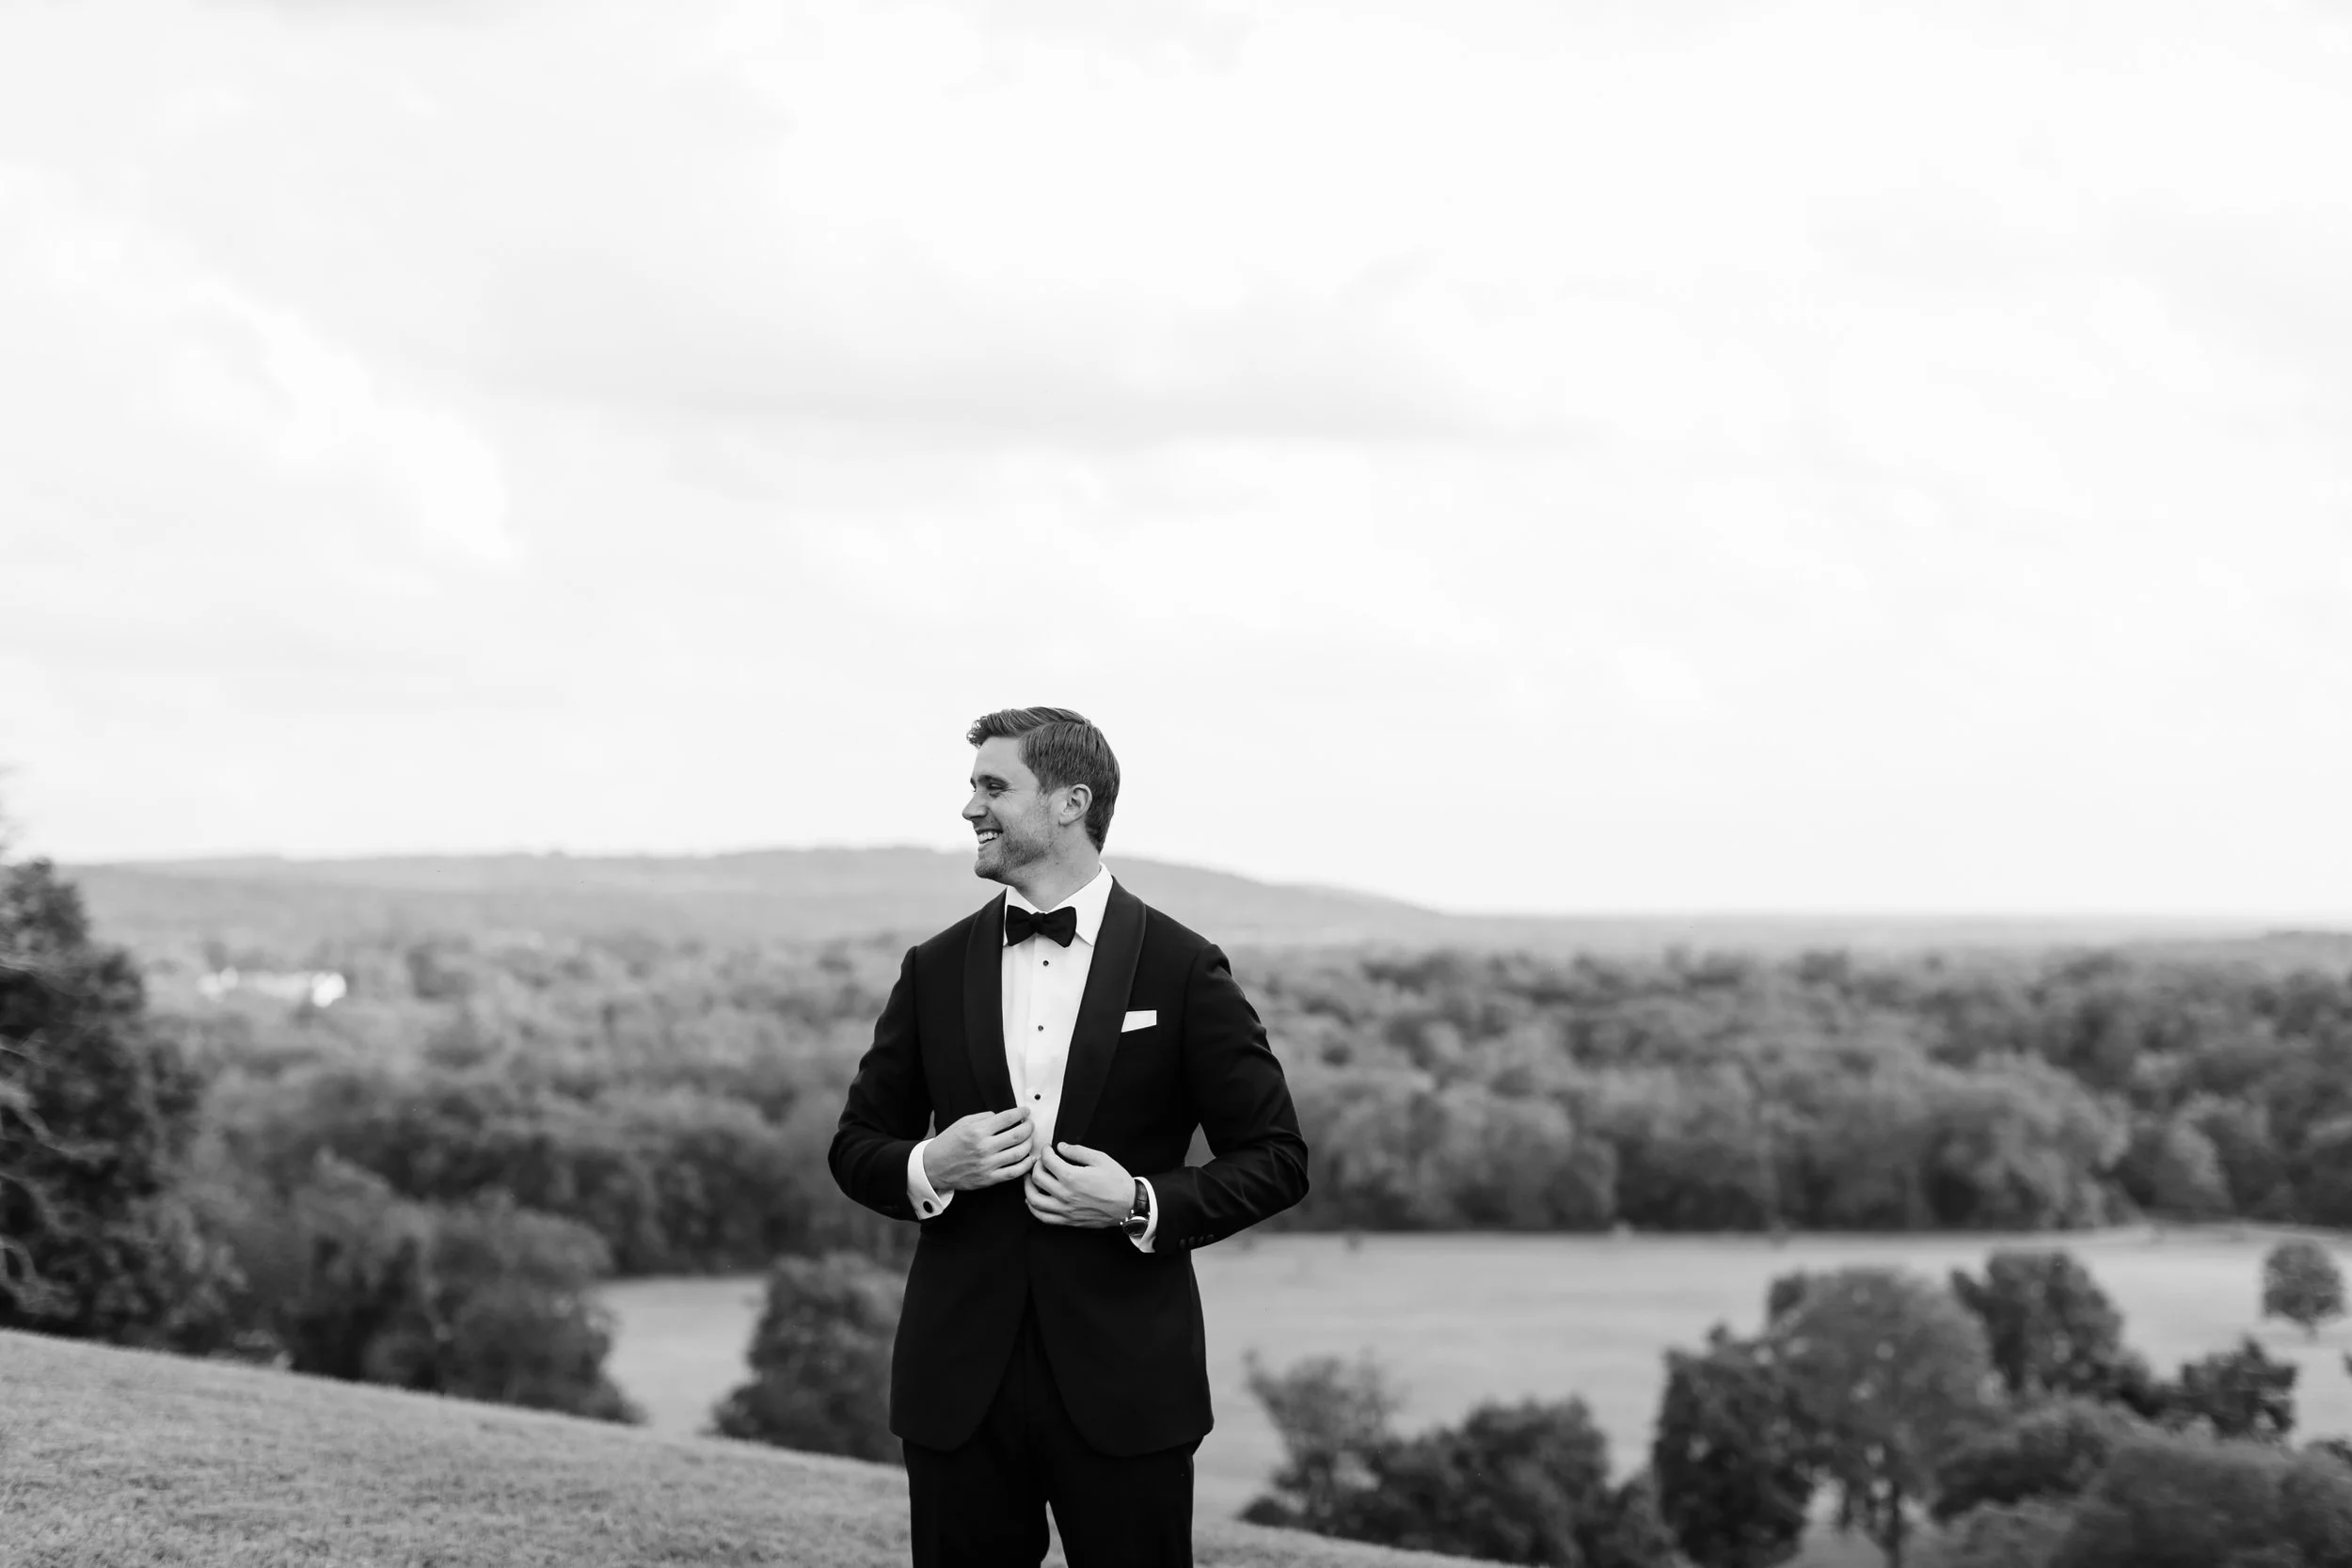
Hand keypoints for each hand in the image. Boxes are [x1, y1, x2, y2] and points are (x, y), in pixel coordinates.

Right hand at [923, 1108, 1037, 1192]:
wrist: (933, 1166)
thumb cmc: (948, 1143)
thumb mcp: (962, 1122)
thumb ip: (984, 1117)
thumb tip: (1003, 1116)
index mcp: (977, 1131)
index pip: (1007, 1118)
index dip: (1021, 1113)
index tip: (1026, 1112)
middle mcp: (984, 1147)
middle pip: (1017, 1135)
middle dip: (1029, 1127)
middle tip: (1030, 1124)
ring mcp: (987, 1165)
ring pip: (1019, 1153)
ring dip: (1029, 1143)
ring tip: (1030, 1138)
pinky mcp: (988, 1179)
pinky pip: (1013, 1172)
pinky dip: (1026, 1165)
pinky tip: (1030, 1158)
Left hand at [1024, 1142, 1133, 1228]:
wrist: (1128, 1205)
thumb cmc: (1117, 1181)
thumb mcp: (1101, 1159)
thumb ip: (1078, 1151)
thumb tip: (1061, 1147)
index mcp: (1072, 1177)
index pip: (1047, 1161)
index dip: (1045, 1151)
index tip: (1048, 1148)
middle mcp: (1064, 1194)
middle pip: (1037, 1178)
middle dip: (1036, 1165)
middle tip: (1041, 1161)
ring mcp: (1064, 1210)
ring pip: (1034, 1200)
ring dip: (1028, 1187)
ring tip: (1030, 1179)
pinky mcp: (1067, 1220)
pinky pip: (1043, 1217)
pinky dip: (1033, 1208)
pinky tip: (1032, 1200)